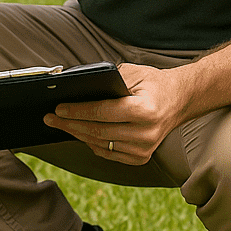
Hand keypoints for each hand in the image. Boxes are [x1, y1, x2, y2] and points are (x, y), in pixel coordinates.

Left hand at [43, 63, 189, 165]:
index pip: (102, 112)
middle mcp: (146, 133)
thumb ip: (107, 80)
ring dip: (77, 134)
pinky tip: (79, 133)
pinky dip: (92, 143)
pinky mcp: (141, 158)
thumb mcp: (133, 73)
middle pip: (97, 131)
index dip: (77, 111)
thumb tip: (76, 88)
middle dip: (70, 124)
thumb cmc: (154, 83)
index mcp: (145, 111)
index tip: (58, 107)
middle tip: (50, 117)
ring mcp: (144, 149)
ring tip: (60, 124)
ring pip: (100, 144)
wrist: (180, 100)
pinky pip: (108, 153)